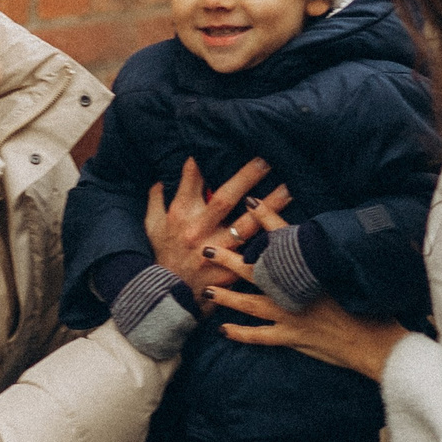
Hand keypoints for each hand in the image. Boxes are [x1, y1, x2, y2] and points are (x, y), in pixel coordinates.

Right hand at [143, 157, 290, 289]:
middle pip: (225, 198)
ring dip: (270, 207)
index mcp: (180, 215)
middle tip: (267, 159)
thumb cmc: (161, 258)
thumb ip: (156, 200)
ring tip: (289, 188)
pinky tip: (288, 230)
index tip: (222, 140)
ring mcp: (215, 252)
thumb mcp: (151, 227)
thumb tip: (162, 177)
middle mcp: (198, 231)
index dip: (205, 161)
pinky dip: (270, 241)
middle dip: (246, 177)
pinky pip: (254, 253)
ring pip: (247, 225)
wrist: (166, 300)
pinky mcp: (230, 271)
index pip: (192, 180)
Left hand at [202, 228, 408, 379]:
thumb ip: (331, 255)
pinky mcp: (291, 337)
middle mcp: (294, 290)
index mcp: (310, 271)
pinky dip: (240, 333)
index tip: (249, 202)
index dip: (267, 218)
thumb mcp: (350, 272)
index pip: (285, 238)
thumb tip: (321, 237)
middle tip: (207, 249)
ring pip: (249, 304)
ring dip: (226, 297)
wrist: (373, 341)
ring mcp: (289, 314)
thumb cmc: (368, 306)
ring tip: (207, 291)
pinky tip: (223, 329)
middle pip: (255, 271)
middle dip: (229, 259)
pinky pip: (259, 336)